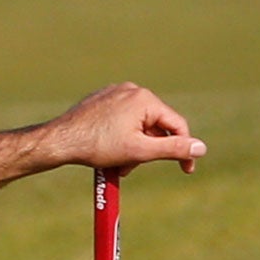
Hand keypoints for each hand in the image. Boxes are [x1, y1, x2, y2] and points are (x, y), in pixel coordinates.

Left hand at [48, 83, 205, 175]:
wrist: (59, 141)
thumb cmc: (97, 146)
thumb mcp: (140, 151)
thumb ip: (172, 149)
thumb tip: (200, 147)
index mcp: (144, 99)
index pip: (176, 125)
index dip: (183, 149)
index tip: (186, 169)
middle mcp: (132, 90)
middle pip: (155, 126)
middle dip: (147, 151)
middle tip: (130, 168)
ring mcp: (115, 93)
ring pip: (138, 126)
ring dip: (133, 148)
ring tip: (116, 164)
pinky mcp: (102, 100)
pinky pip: (122, 120)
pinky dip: (121, 138)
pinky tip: (107, 152)